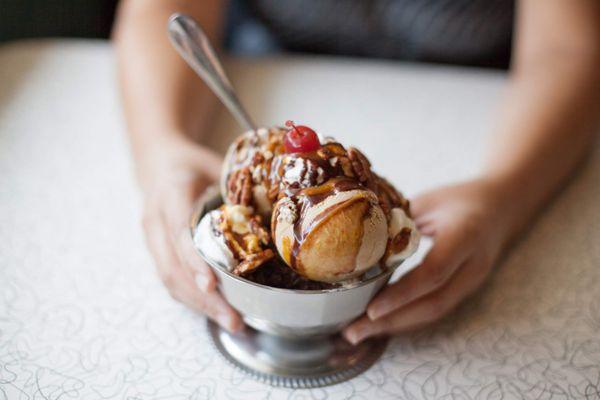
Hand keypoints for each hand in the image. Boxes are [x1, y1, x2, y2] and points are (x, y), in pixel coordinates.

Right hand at [139, 137, 241, 331]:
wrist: (159, 162)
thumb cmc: (193, 163)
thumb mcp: (216, 163)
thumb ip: (241, 184)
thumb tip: (282, 203)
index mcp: (170, 193)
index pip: (180, 231)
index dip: (194, 260)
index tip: (211, 284)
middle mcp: (155, 220)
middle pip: (173, 267)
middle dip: (203, 298)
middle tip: (233, 320)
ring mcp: (153, 238)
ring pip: (171, 280)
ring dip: (200, 306)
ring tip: (232, 323)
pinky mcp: (158, 252)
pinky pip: (172, 280)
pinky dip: (195, 300)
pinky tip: (218, 312)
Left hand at [343, 178, 512, 343]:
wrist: (501, 208)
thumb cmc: (459, 199)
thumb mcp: (428, 200)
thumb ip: (398, 219)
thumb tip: (355, 238)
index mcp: (465, 235)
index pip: (433, 272)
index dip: (402, 294)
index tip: (370, 310)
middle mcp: (472, 265)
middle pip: (432, 304)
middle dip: (391, 322)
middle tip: (352, 332)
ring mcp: (471, 282)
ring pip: (433, 312)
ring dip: (395, 326)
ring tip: (358, 333)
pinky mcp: (464, 290)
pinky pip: (434, 310)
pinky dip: (406, 319)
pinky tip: (379, 324)